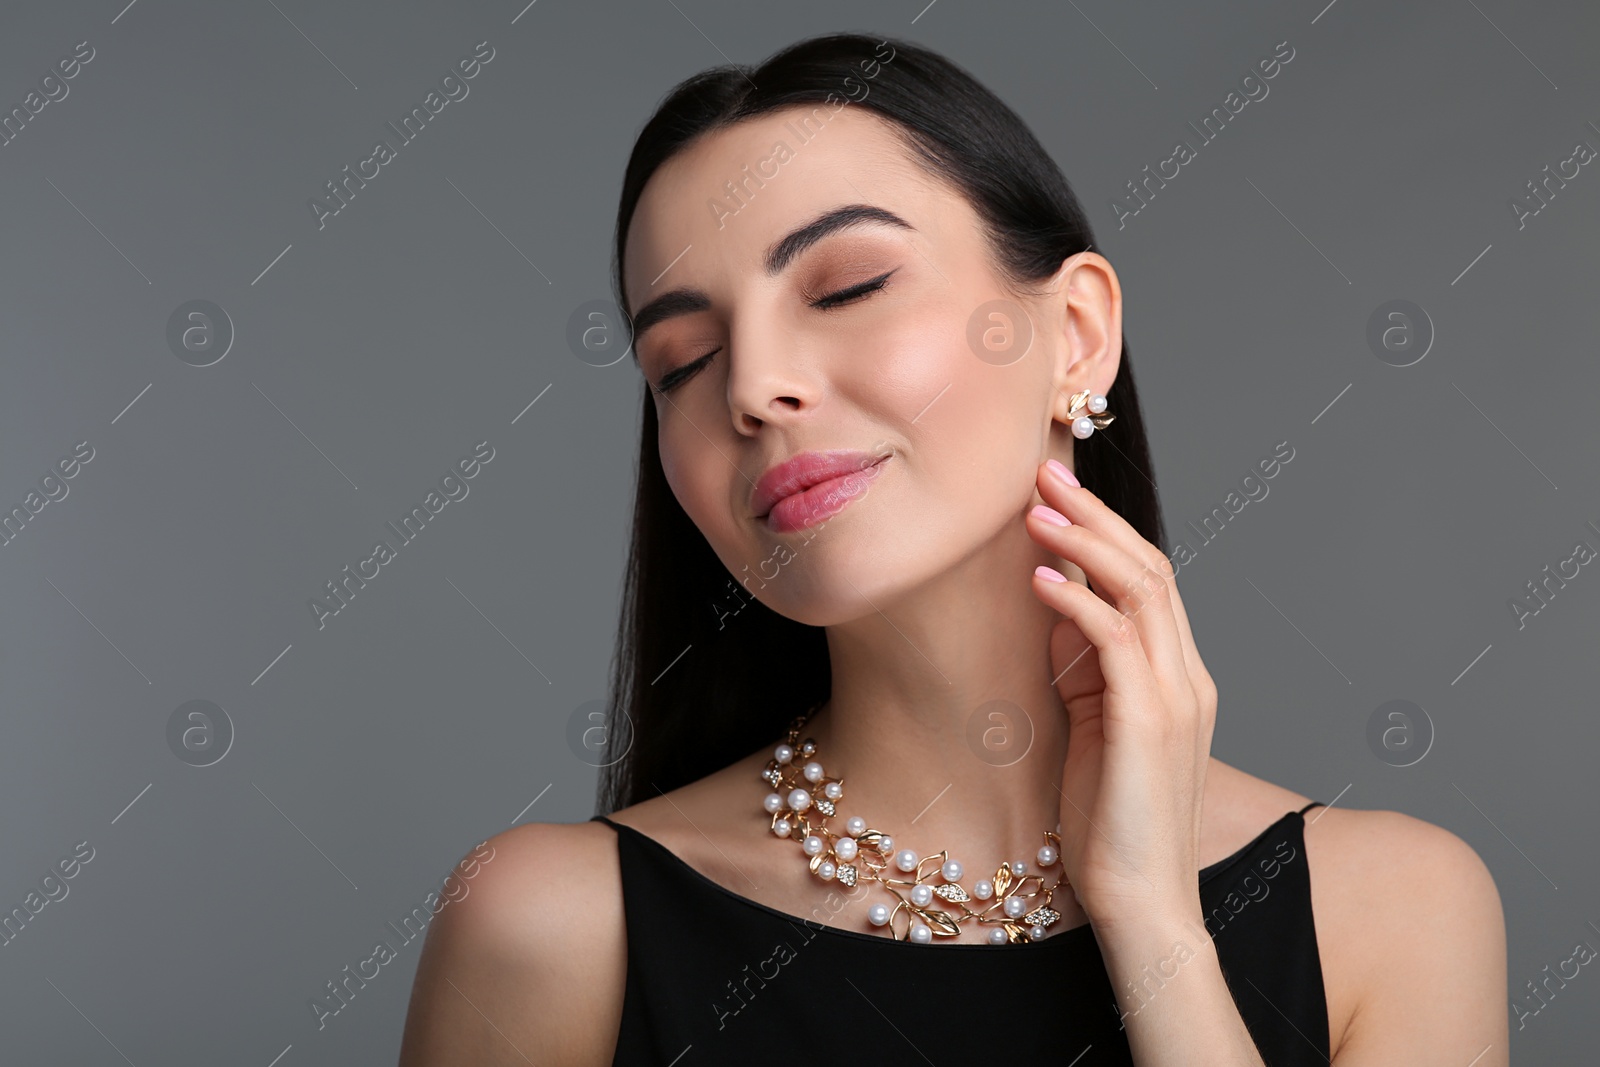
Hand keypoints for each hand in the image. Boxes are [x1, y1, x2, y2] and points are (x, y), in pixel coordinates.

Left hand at [1025, 458, 1217, 930]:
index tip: (1054, 494)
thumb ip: (1087, 671)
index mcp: (1180, 679)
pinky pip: (1117, 641)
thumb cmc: (1111, 824)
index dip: (1105, 530)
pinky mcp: (1149, 723)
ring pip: (1141, 590)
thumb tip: (1057, 607)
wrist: (1142, 902)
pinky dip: (1079, 603)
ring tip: (1033, 512)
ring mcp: (1177, 698)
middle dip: (1095, 515)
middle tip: (1044, 474)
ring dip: (1084, 543)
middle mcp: (1189, 678)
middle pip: (1151, 568)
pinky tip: (1040, 581)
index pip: (1151, 581)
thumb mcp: (1096, 729)